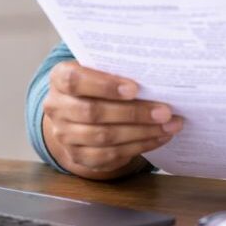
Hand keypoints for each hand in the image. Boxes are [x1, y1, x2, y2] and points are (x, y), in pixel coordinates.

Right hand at [42, 61, 182, 178]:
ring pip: (104, 137)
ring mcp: (64, 135)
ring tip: (169, 125)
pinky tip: (160, 137)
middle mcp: (56, 107)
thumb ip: (118, 70)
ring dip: (142, 132)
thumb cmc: (97, 83)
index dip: (105, 85)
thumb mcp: (100, 70)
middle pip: (93, 112)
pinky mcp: (78, 156)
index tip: (134, 88)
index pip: (74, 81)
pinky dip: (140, 146)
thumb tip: (156, 77)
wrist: (79, 113)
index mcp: (59, 78)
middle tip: (165, 111)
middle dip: (134, 113)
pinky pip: (110, 155)